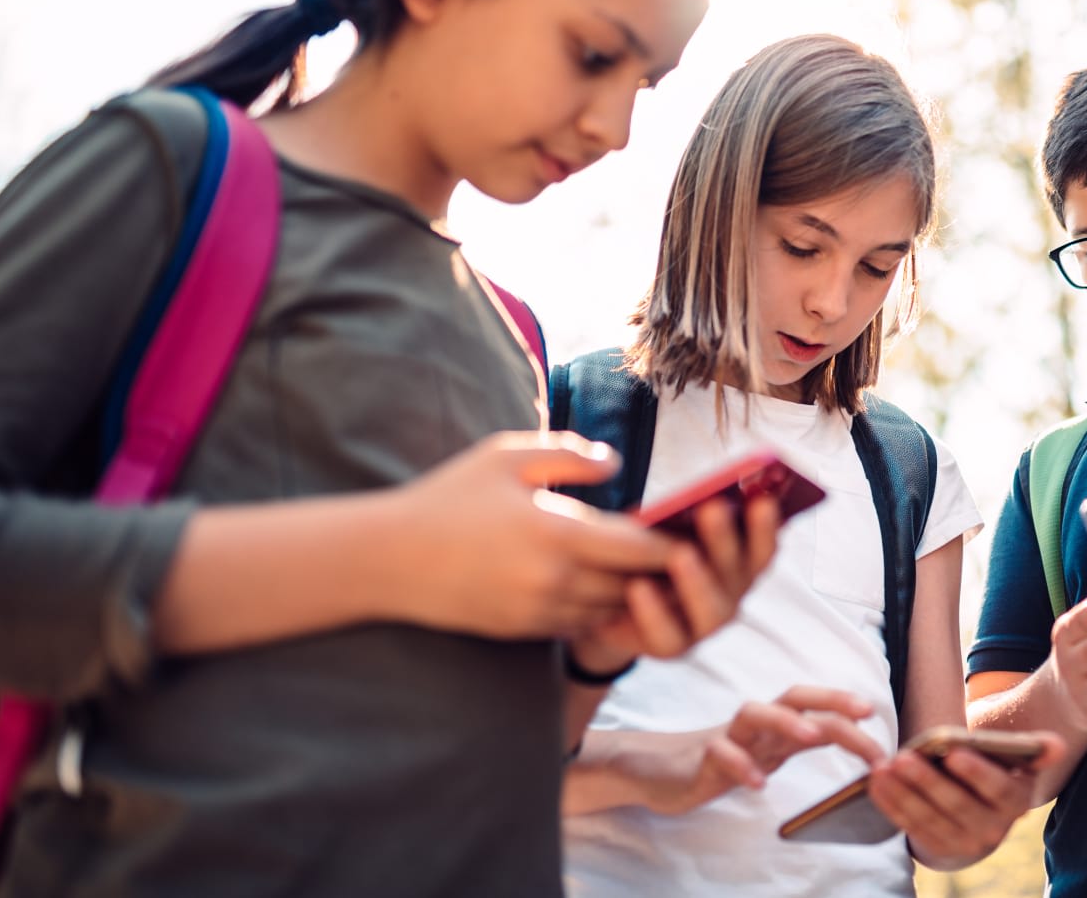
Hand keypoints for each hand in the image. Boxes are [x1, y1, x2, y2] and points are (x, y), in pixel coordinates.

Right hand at [384, 431, 674, 639]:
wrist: (388, 559)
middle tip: (689, 550)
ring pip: (611, 609)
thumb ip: (569, 455)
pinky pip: (580, 624)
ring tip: (654, 569)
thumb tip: (618, 464)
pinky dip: (599, 607)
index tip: (698, 529)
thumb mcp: (506, 457)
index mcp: (557, 533)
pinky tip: (607, 585)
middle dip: (661, 570)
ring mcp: (539, 612)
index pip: (639, 548)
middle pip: (634, 584)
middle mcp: (555, 581)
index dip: (674, 542)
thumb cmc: (449, 498)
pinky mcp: (524, 631)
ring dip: (632, 592)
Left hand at [568, 492, 781, 674]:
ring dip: (698, 580)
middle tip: (712, 508)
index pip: (763, 546)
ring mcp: (706, 625)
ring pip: (712, 609)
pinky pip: (668, 635)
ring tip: (680, 554)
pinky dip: (654, 612)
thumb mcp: (670, 529)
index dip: (766, 526)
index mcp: (741, 562)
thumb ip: (689, 515)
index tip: (762, 499)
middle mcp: (732, 594)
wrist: (615, 602)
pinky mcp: (673, 647)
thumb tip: (696, 496)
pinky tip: (638, 586)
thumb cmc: (652, 552)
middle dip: (725, 539)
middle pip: (738, 571)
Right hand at [649, 687, 881, 815]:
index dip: (844, 705)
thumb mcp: (771, 748)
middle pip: (792, 696)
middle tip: (862, 711)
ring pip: (753, 714)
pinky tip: (758, 784)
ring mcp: (728, 737)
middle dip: (829, 699)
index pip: (814, 704)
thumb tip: (850, 730)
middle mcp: (756, 724)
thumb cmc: (726, 757)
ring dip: (784, 721)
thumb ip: (805, 738)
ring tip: (811, 735)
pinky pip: (720, 756)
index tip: (876, 715)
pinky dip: (740, 766)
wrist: (663, 771)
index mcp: (775, 723)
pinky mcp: (701, 760)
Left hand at [870, 732, 1064, 870]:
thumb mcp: (1019, 759)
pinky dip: (891, 805)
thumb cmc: (997, 769)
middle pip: (957, 805)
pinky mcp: (936, 847)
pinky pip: (910, 827)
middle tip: (903, 756)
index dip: (977, 772)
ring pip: (929, 818)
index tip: (954, 751)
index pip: (997, 788)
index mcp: (1015, 802)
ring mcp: (963, 842)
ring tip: (883, 767)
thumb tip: (1057, 746)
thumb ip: (1035, 749)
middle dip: (928, 782)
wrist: (981, 806)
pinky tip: (876, 783)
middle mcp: (993, 829)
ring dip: (903, 793)